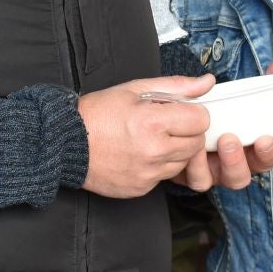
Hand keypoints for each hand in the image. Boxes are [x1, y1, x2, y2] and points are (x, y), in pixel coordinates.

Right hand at [78, 75, 213, 198]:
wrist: (67, 144)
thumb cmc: (97, 114)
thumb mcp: (135, 89)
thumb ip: (176, 86)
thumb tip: (206, 82)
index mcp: (153, 122)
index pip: (201, 120)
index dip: (192, 113)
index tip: (180, 112)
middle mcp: (154, 150)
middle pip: (196, 143)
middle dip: (186, 132)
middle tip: (165, 125)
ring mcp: (148, 173)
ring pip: (183, 162)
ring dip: (174, 151)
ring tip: (151, 140)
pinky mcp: (142, 188)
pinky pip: (164, 177)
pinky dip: (158, 166)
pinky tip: (140, 154)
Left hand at [171, 54, 272, 191]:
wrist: (175, 116)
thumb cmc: (213, 105)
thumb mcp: (239, 86)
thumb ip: (266, 76)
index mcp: (247, 145)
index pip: (265, 155)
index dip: (268, 152)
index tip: (264, 139)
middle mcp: (231, 161)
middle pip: (245, 174)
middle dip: (241, 160)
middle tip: (232, 139)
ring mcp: (212, 170)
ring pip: (222, 179)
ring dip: (222, 162)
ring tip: (216, 141)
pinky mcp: (192, 172)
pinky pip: (197, 177)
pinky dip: (196, 164)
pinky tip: (192, 148)